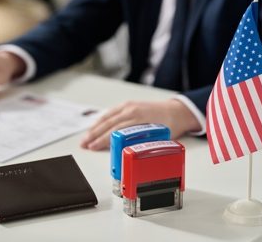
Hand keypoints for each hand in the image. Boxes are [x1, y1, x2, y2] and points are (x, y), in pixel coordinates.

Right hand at [80, 99, 201, 149]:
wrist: (176, 110)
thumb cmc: (169, 124)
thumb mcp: (158, 136)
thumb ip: (143, 144)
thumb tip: (129, 156)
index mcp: (139, 117)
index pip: (116, 130)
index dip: (103, 139)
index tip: (94, 147)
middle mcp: (131, 109)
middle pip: (108, 123)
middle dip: (94, 135)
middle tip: (84, 144)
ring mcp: (128, 105)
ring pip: (106, 117)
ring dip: (94, 128)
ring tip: (85, 139)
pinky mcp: (127, 105)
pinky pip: (110, 113)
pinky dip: (101, 121)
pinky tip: (94, 128)